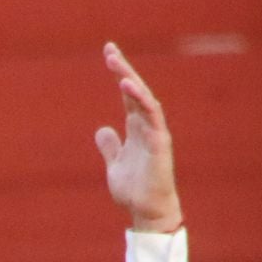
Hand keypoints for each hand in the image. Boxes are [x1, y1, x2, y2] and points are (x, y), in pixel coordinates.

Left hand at [93, 43, 183, 233]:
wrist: (147, 211)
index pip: (128, 95)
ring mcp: (155, 131)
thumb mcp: (115, 164)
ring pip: (144, 98)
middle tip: (109, 49)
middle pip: (135, 90)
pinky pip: (151, 114)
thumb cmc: (134, 190)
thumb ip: (110, 146)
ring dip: (130, 79)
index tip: (109, 54)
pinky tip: (127, 85)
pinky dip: (140, 98)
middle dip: (123, 68)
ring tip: (115, 63)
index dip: (119, 74)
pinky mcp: (159, 141)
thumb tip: (102, 130)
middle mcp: (147, 125)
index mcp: (136, 128)